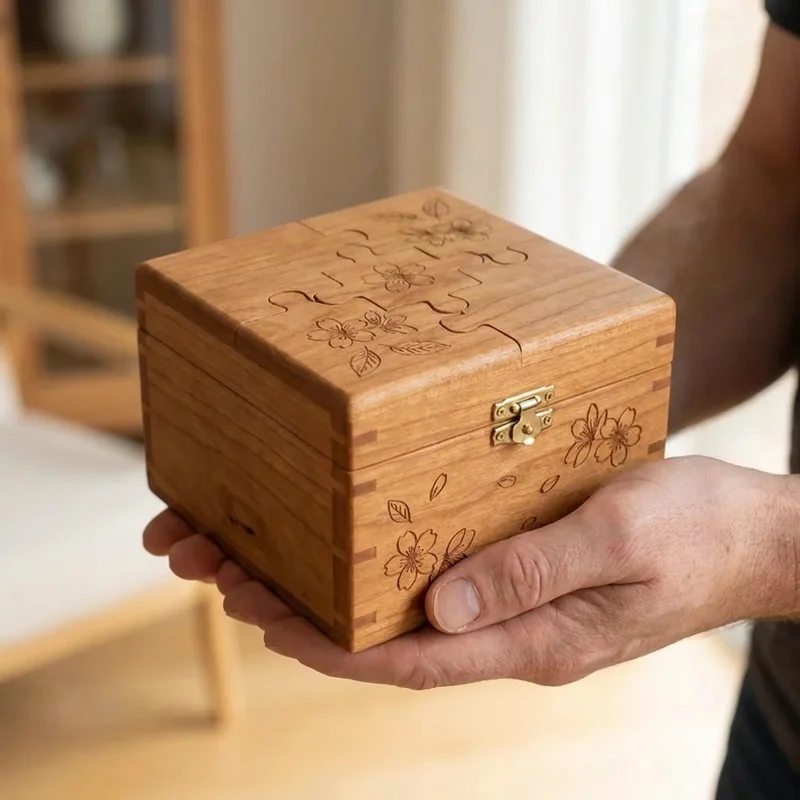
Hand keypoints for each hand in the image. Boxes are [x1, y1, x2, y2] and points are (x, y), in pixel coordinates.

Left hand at [143, 456, 797, 688]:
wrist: (753, 535)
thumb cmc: (699, 531)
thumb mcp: (621, 536)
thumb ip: (535, 573)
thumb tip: (439, 608)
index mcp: (531, 637)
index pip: (403, 657)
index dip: (321, 640)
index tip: (253, 608)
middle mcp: (510, 632)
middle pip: (383, 637)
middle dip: (299, 610)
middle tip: (222, 568)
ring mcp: (515, 609)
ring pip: (399, 614)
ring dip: (327, 589)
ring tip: (255, 554)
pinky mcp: (522, 580)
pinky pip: (434, 586)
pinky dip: (377, 571)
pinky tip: (347, 548)